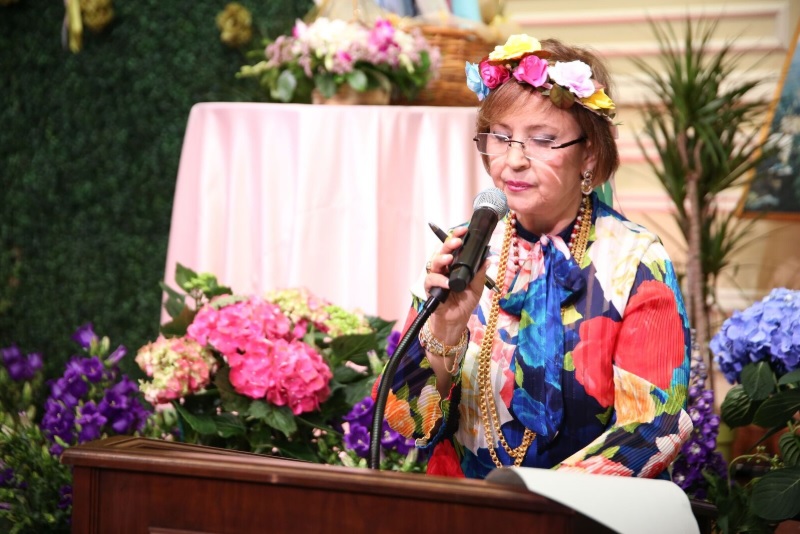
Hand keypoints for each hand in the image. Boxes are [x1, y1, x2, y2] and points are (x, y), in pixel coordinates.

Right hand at [424, 226, 486, 343]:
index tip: (464, 230)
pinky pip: (431, 280)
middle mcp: (444, 269)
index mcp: (454, 265)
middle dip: (449, 244)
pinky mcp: (430, 289)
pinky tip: (447, 282)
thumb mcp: (477, 287)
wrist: (456, 321)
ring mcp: (436, 278)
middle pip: (442, 251)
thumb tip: (487, 258)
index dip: (457, 237)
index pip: (454, 248)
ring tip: (449, 258)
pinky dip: (439, 281)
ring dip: (441, 258)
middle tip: (457, 241)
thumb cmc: (464, 303)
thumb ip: (480, 273)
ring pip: (434, 263)